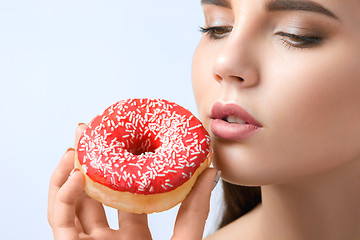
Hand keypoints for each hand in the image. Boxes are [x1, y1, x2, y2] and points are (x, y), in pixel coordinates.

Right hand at [48, 124, 218, 239]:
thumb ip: (195, 211)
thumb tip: (211, 170)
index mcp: (134, 234)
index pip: (125, 194)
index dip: (121, 166)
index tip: (123, 138)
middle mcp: (108, 238)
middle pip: (93, 194)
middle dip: (89, 161)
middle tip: (89, 131)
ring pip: (70, 204)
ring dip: (69, 173)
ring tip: (77, 146)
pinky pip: (60, 223)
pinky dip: (63, 197)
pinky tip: (76, 174)